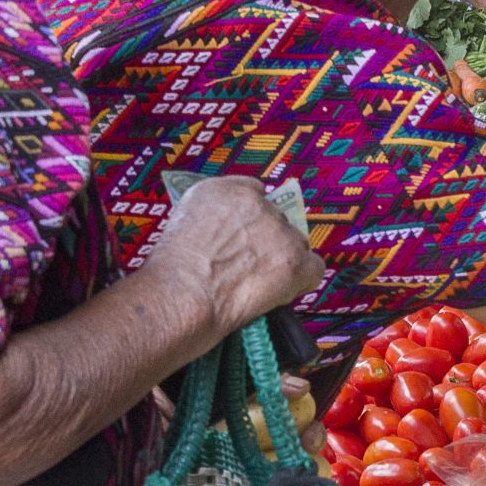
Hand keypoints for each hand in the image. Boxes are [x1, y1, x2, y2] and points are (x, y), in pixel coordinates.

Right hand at [146, 175, 325, 341]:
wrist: (182, 294)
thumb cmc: (170, 270)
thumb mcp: (180, 223)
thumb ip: (210, 214)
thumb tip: (229, 225)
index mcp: (225, 190)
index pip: (254, 194)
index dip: (251, 220)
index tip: (244, 237)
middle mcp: (257, 204)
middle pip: (276, 219)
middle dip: (267, 241)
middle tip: (247, 266)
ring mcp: (279, 231)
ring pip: (295, 243)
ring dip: (283, 260)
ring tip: (259, 283)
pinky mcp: (294, 260)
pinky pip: (314, 267)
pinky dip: (302, 280)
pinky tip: (283, 290)